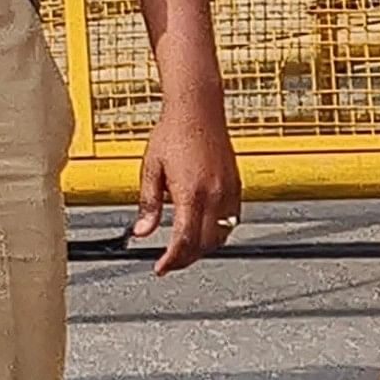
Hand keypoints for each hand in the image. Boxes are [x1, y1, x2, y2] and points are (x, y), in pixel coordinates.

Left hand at [136, 97, 242, 272]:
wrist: (198, 111)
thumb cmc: (173, 133)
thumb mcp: (150, 169)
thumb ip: (148, 204)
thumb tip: (142, 231)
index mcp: (190, 193)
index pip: (184, 240)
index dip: (172, 260)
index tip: (161, 268)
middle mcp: (214, 195)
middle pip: (204, 244)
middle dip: (186, 258)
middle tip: (170, 262)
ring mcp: (228, 192)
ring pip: (221, 236)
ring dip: (203, 248)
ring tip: (184, 249)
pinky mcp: (236, 186)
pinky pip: (232, 221)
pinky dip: (219, 233)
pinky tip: (204, 230)